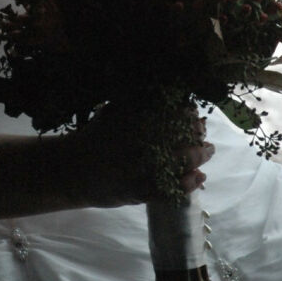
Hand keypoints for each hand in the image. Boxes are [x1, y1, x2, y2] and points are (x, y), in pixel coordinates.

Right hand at [65, 105, 214, 208]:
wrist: (73, 169)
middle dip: (198, 133)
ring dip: (201, 156)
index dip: (189, 113)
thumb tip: (164, 88)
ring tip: (208, 152)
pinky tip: (198, 177)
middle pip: (184, 136)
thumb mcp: (113, 110)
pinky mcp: (142, 191)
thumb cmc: (95, 137)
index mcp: (136, 121)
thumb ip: (136, 100)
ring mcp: (144, 168)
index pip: (174, 113)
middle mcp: (143, 142)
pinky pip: (174, 188)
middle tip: (203, 133)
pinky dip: (190, 183)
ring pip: (184, 161)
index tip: (193, 112)